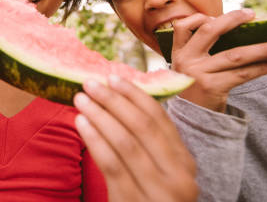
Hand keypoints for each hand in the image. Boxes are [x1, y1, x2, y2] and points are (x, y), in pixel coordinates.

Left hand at [74, 76, 197, 201]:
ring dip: (100, 115)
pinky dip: (94, 139)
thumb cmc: (152, 200)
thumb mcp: (162, 173)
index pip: (160, 120)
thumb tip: (121, 101)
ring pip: (125, 142)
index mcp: (185, 164)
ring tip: (81, 98)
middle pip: (142, 127)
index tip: (114, 77)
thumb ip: (150, 146)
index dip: (135, 96)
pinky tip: (81, 123)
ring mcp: (156, 193)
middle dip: (115, 100)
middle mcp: (177, 177)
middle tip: (91, 82)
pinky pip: (111, 164)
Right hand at [170, 9, 266, 111]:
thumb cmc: (195, 88)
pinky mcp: (212, 87)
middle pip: (209, 31)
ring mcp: (198, 73)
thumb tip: (233, 27)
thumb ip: (199, 49)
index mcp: (178, 53)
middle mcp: (186, 60)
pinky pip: (242, 74)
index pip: (182, 26)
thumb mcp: (188, 67)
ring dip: (263, 48)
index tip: (217, 15)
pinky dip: (261, 68)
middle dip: (232, 19)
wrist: (192, 120)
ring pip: (234, 55)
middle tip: (252, 14)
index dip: (199, 17)